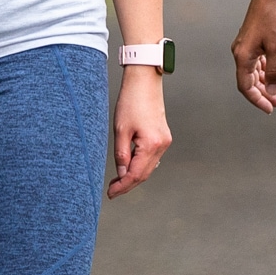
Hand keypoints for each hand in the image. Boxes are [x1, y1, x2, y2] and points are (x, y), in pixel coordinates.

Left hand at [108, 68, 171, 196]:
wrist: (144, 82)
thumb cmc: (130, 102)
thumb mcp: (120, 130)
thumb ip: (121, 154)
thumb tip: (122, 175)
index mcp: (151, 144)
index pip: (136, 174)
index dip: (122, 186)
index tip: (110, 193)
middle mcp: (162, 145)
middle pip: (144, 174)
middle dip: (128, 184)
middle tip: (112, 190)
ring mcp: (165, 141)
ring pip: (149, 167)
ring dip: (134, 176)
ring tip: (117, 181)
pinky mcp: (163, 137)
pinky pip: (152, 158)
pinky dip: (140, 165)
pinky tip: (129, 168)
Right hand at [231, 0, 275, 112]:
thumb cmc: (273, 19)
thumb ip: (274, 73)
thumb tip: (270, 92)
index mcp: (242, 57)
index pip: (246, 87)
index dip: (258, 100)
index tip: (271, 109)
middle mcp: (240, 53)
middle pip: (251, 82)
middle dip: (266, 94)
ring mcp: (245, 48)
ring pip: (255, 73)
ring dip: (268, 84)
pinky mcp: (252, 42)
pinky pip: (257, 64)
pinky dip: (267, 72)